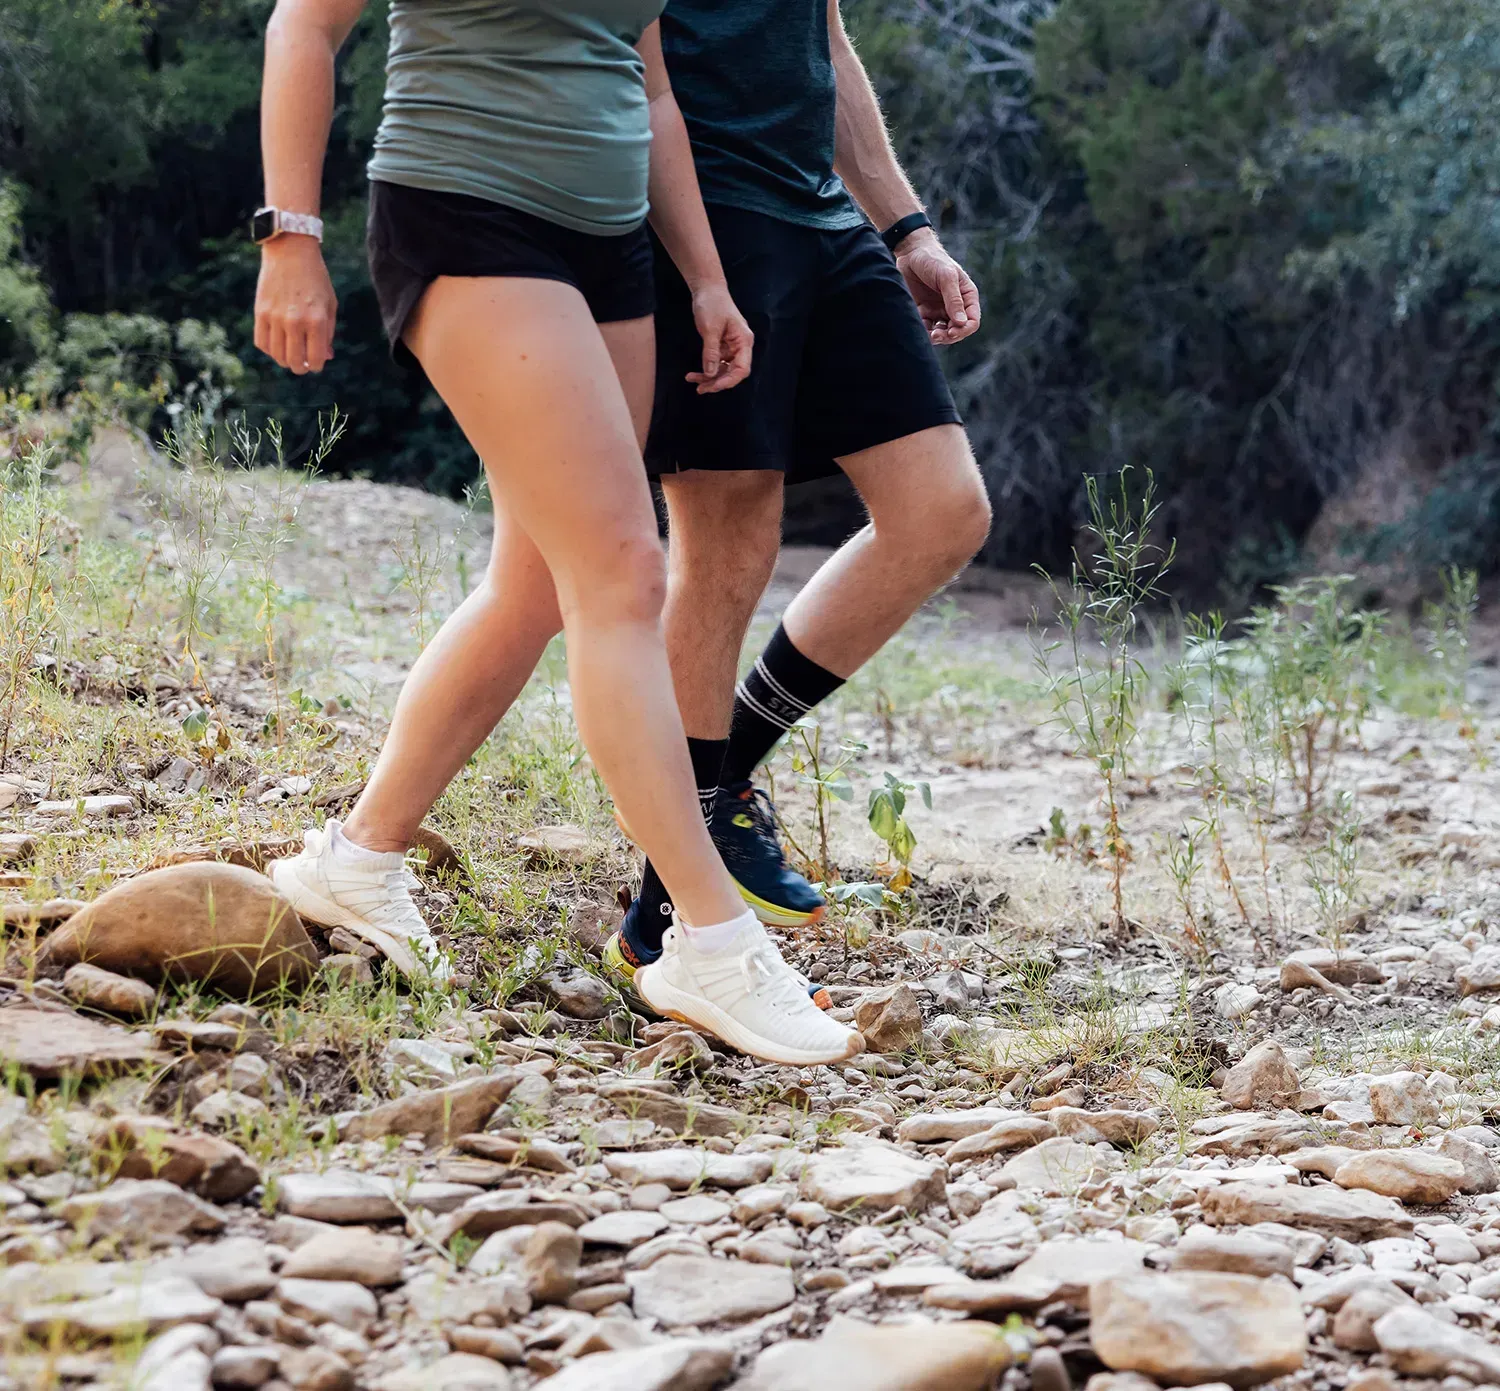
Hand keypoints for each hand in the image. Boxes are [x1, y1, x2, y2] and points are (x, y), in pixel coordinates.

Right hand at [254, 235, 336, 373]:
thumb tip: (325, 357)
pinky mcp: (260, 312)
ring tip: (290, 354)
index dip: (317, 366)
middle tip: (303, 363)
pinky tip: (277, 343)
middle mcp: (295, 322)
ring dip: (285, 360)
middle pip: (295, 362)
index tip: (316, 362)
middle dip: (301, 367)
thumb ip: (328, 333)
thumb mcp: (329, 305)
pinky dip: (269, 349)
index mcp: (317, 321)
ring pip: (277, 355)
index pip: (316, 359)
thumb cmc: (316, 279)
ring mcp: (275, 317)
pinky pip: (261, 343)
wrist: (290, 251)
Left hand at [686, 281, 753, 393]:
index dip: (729, 381)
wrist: (707, 289)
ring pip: (723, 370)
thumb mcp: (710, 329)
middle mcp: (740, 346)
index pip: (742, 369)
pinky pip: (717, 363)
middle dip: (717, 382)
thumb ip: (711, 352)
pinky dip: (706, 369)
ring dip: (709, 378)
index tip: (713, 386)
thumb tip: (710, 374)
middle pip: (733, 372)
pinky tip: (694, 374)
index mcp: (744, 341)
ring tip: (692, 381)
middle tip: (700, 389)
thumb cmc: (712, 303)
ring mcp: (731, 347)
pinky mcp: (722, 346)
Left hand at [894, 229, 980, 345]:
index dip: (964, 329)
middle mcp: (955, 305)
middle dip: (949, 336)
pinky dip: (924, 332)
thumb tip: (961, 322)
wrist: (910, 252)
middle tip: (937, 335)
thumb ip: (953, 299)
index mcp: (967, 296)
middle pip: (958, 330)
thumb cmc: (932, 259)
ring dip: (937, 337)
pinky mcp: (925, 312)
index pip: (972, 320)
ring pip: (943, 332)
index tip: (952, 331)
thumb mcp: (946, 277)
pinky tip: (919, 328)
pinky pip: (927, 328)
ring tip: (929, 335)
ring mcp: (940, 309)